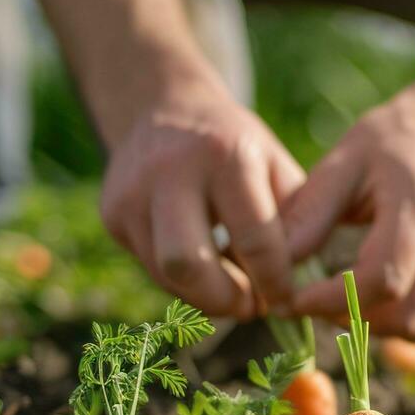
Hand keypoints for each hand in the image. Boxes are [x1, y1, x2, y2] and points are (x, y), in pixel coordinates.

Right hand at [100, 73, 304, 318]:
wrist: (167, 108)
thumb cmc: (237, 148)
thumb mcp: (277, 166)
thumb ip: (297, 222)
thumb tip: (303, 285)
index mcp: (225, 155)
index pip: (254, 239)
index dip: (274, 282)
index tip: (284, 300)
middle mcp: (170, 170)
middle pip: (188, 264)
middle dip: (224, 300)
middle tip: (250, 307)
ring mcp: (132, 192)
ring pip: (165, 275)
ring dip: (204, 296)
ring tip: (232, 289)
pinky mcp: (111, 212)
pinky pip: (149, 267)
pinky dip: (181, 281)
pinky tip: (203, 266)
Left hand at [284, 88, 414, 337]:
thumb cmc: (393, 141)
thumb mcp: (346, 159)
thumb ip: (311, 210)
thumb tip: (277, 261)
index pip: (381, 277)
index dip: (334, 300)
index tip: (295, 301)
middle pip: (407, 311)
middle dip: (353, 319)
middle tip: (317, 304)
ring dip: (379, 327)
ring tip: (344, 302)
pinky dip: (408, 322)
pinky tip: (379, 302)